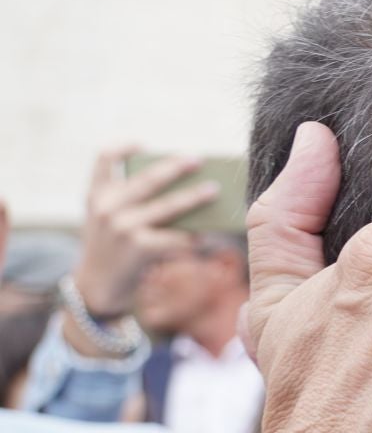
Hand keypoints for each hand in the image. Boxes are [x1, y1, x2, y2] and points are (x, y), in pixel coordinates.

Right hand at [68, 145, 216, 318]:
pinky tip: (207, 235)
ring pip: (168, 206)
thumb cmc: (110, 250)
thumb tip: (181, 190)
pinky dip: (194, 236)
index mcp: (97, 196)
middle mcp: (107, 208)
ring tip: (214, 190)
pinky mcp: (141, 247)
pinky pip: (177, 237)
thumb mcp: (106, 221)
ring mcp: (123, 227)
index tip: (142, 143)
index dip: (123, 148)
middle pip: (147, 179)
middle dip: (175, 167)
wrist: (96, 288)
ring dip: (194, 197)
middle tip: (198, 159)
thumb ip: (128, 203)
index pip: (103, 159)